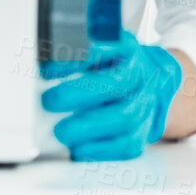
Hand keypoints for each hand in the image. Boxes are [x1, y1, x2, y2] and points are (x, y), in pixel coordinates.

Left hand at [40, 31, 183, 161]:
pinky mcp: (144, 131)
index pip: (105, 48)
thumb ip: (78, 50)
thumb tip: (41, 61)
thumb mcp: (104, 46)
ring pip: (124, 117)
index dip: (76, 58)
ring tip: (61, 130)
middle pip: (117, 84)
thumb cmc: (119, 64)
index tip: (48, 67)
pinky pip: (127, 144)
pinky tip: (78, 149)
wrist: (154, 82)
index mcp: (128, 48)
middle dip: (79, 94)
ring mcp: (146, 103)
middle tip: (50, 100)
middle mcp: (140, 74)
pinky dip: (101, 149)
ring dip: (88, 126)